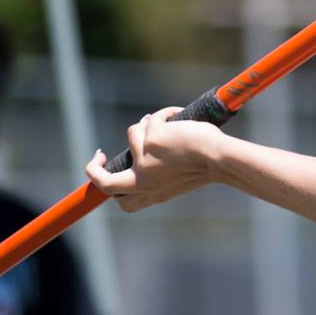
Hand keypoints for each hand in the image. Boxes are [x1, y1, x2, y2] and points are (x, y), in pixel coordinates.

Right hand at [86, 106, 225, 211]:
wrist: (222, 159)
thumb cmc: (208, 166)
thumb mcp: (178, 178)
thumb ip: (159, 172)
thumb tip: (139, 141)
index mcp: (152, 194)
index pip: (122, 200)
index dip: (109, 187)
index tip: (107, 172)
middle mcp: (143, 181)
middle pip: (103, 181)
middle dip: (93, 168)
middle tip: (99, 155)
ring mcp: (144, 160)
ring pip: (132, 133)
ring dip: (148, 123)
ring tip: (170, 123)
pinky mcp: (151, 139)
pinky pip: (152, 118)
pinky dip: (165, 114)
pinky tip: (179, 116)